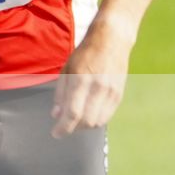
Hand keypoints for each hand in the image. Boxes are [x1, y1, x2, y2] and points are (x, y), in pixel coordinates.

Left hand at [51, 20, 131, 137]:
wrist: (112, 40)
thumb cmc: (85, 53)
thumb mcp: (66, 69)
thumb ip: (61, 93)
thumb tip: (56, 115)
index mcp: (81, 80)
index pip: (72, 113)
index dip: (63, 128)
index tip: (56, 133)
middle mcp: (98, 88)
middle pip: (86, 121)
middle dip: (73, 128)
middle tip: (64, 126)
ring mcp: (111, 92)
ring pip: (97, 122)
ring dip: (84, 126)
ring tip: (75, 120)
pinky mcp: (119, 94)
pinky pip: (107, 116)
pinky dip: (95, 120)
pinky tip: (88, 114)